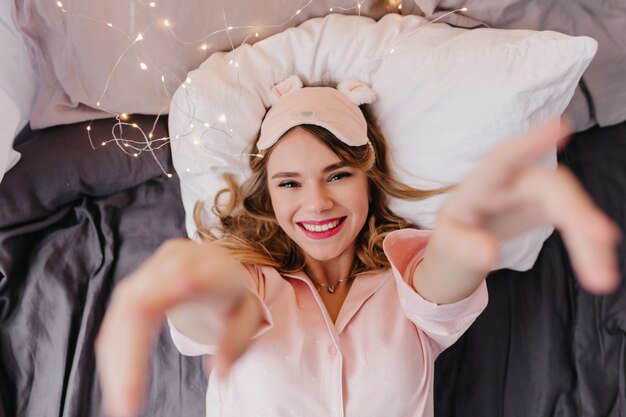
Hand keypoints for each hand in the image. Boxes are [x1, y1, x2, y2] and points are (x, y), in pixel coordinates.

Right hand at [95, 239, 262, 416]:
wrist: (219, 263)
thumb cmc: (234, 293)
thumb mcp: (250, 314)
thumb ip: (237, 340)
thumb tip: (219, 371)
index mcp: (206, 267)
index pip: (175, 290)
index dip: (156, 320)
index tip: (149, 354)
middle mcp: (172, 262)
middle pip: (135, 306)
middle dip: (126, 359)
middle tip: (125, 407)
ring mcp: (149, 271)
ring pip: (120, 315)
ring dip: (115, 362)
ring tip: (122, 403)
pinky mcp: (134, 284)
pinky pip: (116, 319)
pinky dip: (115, 354)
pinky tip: (118, 381)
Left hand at [439, 118, 620, 292]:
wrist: (465, 240)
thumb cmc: (455, 235)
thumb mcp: (448, 244)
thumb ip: (464, 247)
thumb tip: (489, 255)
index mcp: (480, 185)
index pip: (502, 159)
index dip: (530, 143)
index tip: (560, 126)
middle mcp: (513, 180)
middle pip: (551, 188)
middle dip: (577, 211)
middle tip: (604, 238)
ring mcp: (535, 191)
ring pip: (571, 206)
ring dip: (590, 240)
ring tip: (603, 280)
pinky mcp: (551, 206)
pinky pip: (577, 222)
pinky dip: (590, 247)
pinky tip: (603, 271)